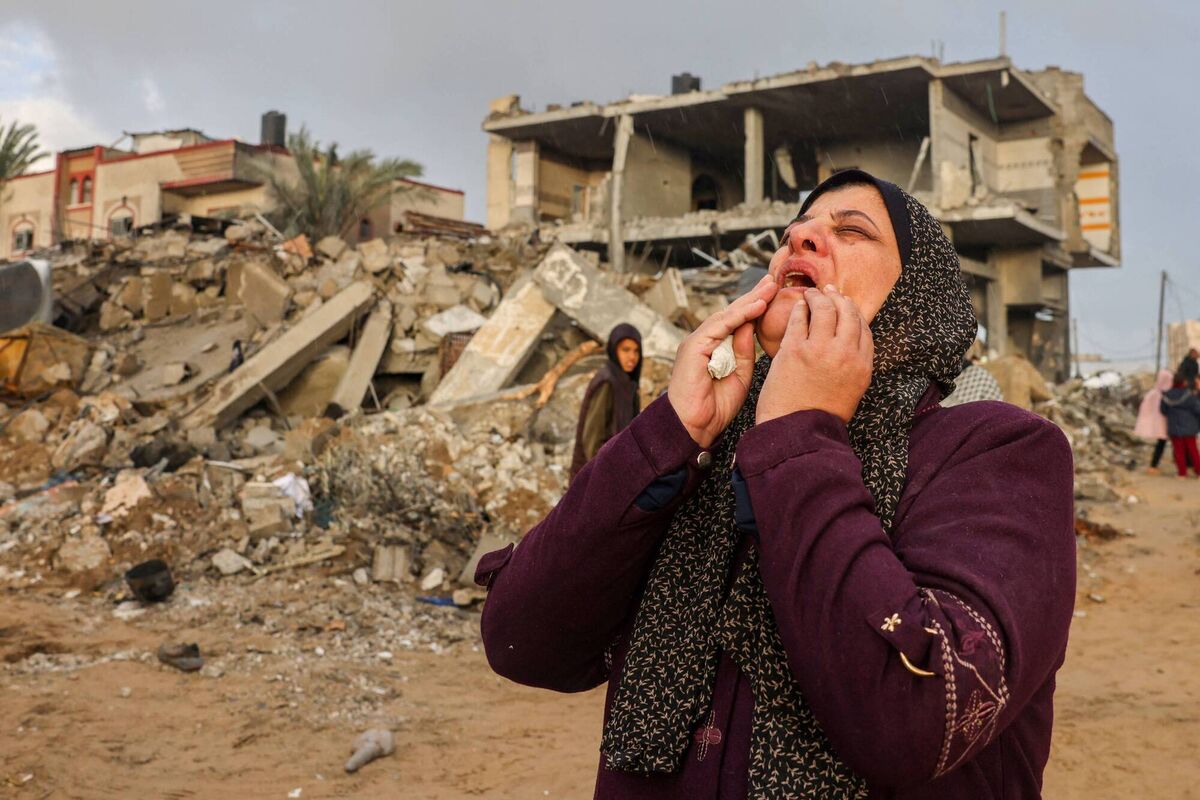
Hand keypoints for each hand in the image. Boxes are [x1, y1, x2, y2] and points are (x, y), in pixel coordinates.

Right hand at [667, 273, 777, 447]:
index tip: (774, 295)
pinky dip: (739, 315)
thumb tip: (753, 327)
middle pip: (732, 314)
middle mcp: (704, 341)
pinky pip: (720, 326)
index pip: (737, 322)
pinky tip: (757, 305)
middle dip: (754, 296)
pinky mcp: (694, 346)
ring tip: (769, 288)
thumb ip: (745, 351)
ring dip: (749, 301)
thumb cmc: (714, 407)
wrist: (693, 426)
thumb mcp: (739, 375)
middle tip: (773, 280)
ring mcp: (697, 342)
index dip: (755, 307)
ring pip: (727, 316)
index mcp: (715, 348)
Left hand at [756, 285, 873, 424]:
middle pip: (848, 313)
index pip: (864, 329)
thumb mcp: (850, 392)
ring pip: (825, 309)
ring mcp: (820, 350)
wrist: (796, 433)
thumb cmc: (818, 416)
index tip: (846, 307)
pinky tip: (797, 306)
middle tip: (829, 292)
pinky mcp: (795, 350)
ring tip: (811, 294)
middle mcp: (846, 355)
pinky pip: (799, 318)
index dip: (854, 314)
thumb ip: (853, 368)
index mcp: (862, 367)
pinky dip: (799, 308)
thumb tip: (849, 347)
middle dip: (839, 298)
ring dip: (818, 297)